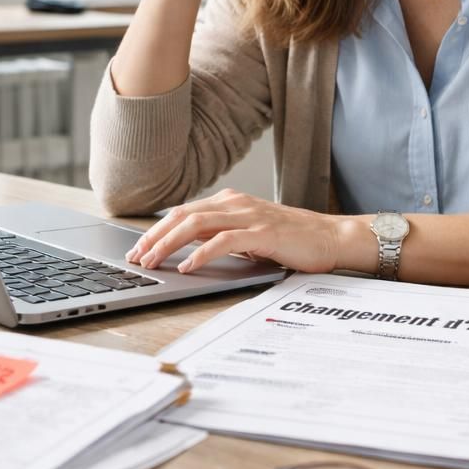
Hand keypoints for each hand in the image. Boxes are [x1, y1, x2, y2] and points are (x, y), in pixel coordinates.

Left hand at [126, 190, 370, 275]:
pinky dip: (201, 254)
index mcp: (231, 202)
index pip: (184, 212)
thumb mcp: (251, 235)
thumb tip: (191, 249)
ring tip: (152, 262)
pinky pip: (223, 241)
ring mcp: (249, 216)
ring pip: (196, 224)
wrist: (332, 237)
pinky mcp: (262, 232)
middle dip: (154, 236)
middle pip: (183, 215)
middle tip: (136, 257)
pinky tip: (188, 266)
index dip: (158, 230)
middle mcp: (236, 203)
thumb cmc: (293, 239)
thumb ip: (223, 236)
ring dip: (169, 244)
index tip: (139, 248)